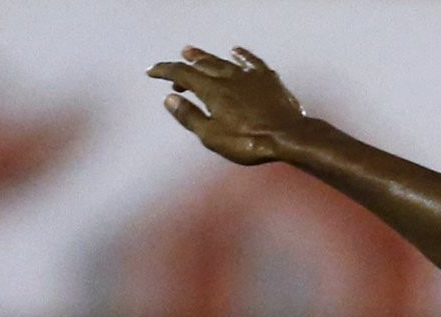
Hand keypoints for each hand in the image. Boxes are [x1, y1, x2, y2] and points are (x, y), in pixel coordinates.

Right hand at [147, 45, 309, 164]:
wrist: (288, 136)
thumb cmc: (248, 141)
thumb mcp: (212, 136)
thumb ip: (190, 116)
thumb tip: (169, 99)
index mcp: (212, 91)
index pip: (182, 75)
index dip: (165, 71)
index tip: (152, 71)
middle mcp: (228, 77)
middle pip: (202, 64)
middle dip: (185, 63)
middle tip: (175, 64)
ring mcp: (249, 75)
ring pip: (222, 60)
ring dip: (206, 56)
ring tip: (193, 52)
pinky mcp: (266, 78)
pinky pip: (250, 60)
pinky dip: (240, 54)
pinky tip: (235, 50)